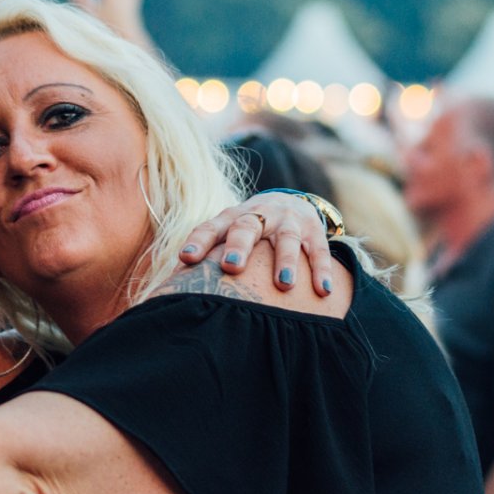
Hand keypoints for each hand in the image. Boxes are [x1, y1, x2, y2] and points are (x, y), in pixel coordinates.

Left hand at [178, 191, 335, 294]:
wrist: (291, 202)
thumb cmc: (248, 229)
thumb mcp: (228, 232)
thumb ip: (207, 254)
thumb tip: (170, 283)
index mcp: (231, 217)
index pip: (211, 227)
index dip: (199, 241)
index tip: (186, 259)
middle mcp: (258, 214)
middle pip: (246, 227)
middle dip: (239, 246)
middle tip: (232, 267)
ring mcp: (287, 221)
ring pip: (285, 239)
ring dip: (285, 261)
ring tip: (284, 284)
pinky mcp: (313, 230)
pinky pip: (319, 250)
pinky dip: (322, 270)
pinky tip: (323, 291)